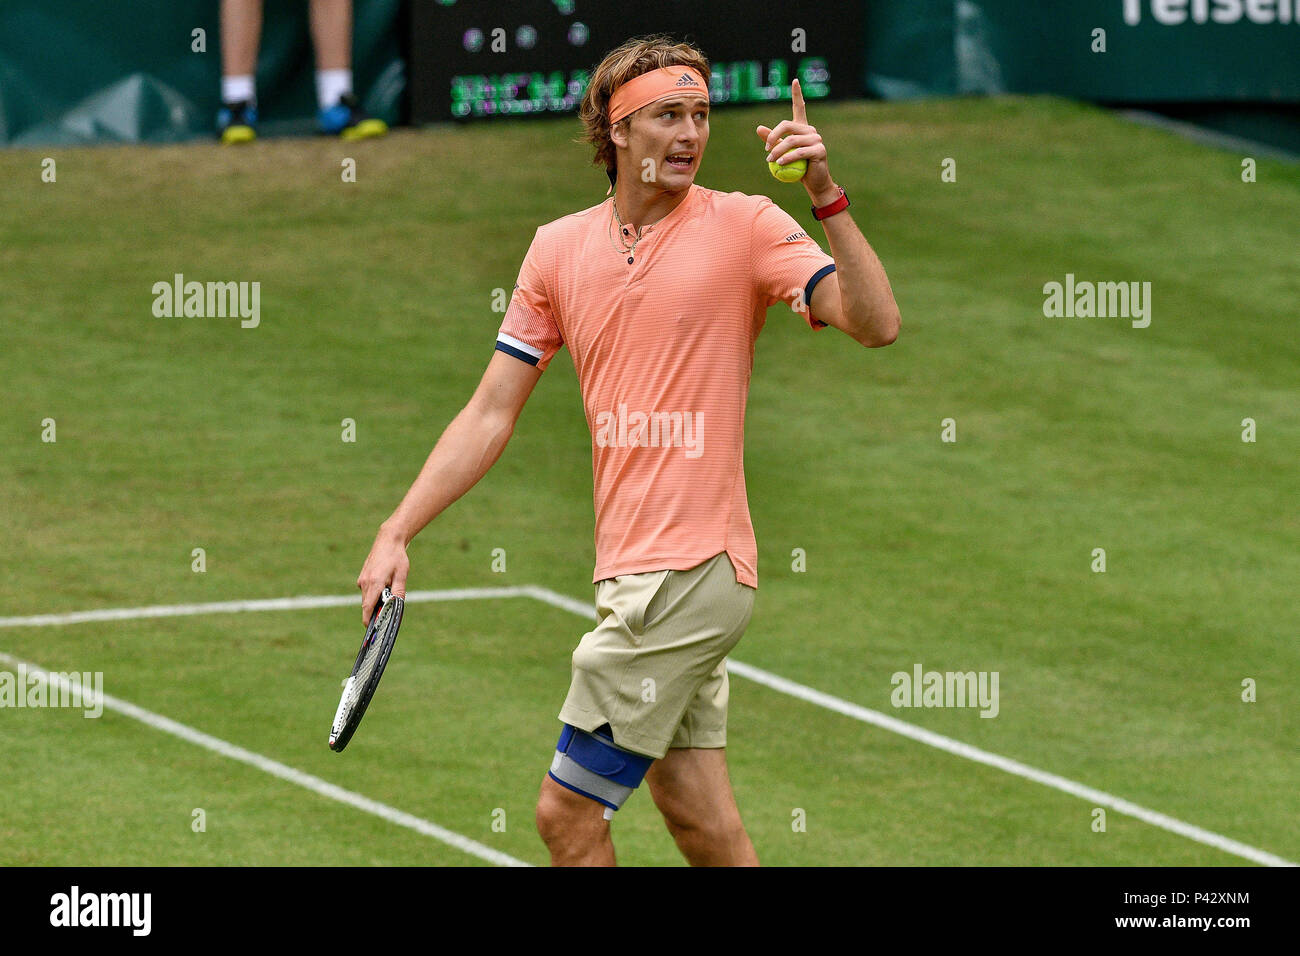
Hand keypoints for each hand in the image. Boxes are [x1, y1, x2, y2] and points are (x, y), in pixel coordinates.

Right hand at [356, 524, 408, 626]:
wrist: (388, 540)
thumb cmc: (397, 557)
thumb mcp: (402, 575)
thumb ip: (398, 592)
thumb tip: (396, 606)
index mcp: (374, 583)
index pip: (367, 607)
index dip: (368, 620)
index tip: (371, 629)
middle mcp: (365, 582)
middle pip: (367, 605)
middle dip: (376, 610)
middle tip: (387, 611)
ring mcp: (362, 579)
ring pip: (366, 598)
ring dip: (375, 600)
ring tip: (389, 590)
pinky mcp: (362, 576)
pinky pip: (367, 590)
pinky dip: (374, 592)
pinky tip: (385, 584)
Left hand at [755, 78, 836, 204]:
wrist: (815, 183)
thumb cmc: (798, 168)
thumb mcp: (782, 153)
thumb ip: (772, 140)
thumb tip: (758, 128)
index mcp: (802, 128)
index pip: (800, 107)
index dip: (797, 94)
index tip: (795, 80)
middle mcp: (810, 130)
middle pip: (787, 125)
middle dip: (773, 136)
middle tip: (765, 150)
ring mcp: (816, 139)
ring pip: (791, 140)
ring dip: (777, 151)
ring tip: (770, 161)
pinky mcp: (819, 150)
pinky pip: (799, 152)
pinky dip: (787, 158)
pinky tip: (779, 164)